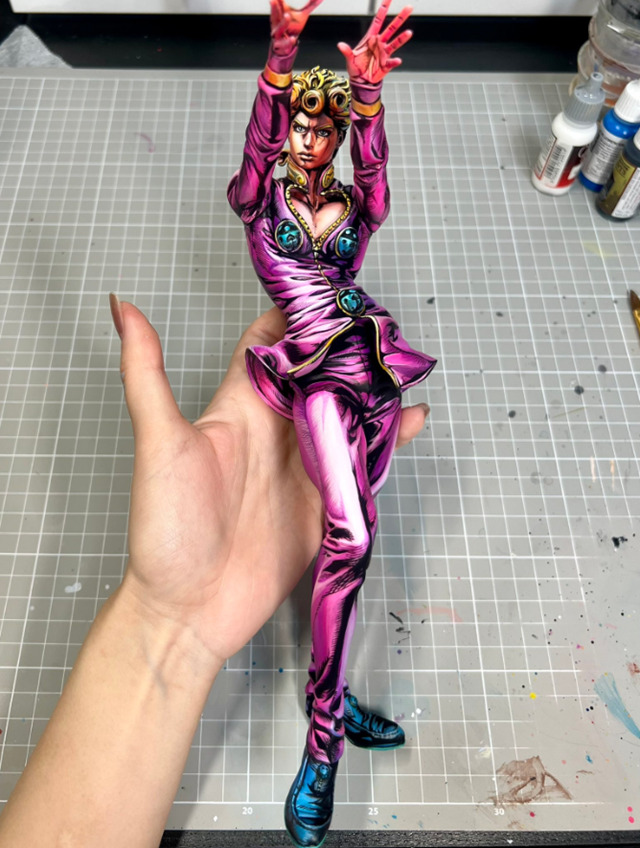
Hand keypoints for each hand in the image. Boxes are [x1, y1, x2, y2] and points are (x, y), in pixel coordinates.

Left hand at [109, 296, 428, 666]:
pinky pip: (362, 464)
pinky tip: (412, 424)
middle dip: (349, 348)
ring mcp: (304, 467)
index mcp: (240, 408)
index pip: (271, 344)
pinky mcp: (326, 503)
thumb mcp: (157, 445)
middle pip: (320, 375)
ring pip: (348, 414)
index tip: (327, 286)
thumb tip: (120, 306)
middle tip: (384, 323)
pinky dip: (389, 442)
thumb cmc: (165, 530)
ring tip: (404, 367)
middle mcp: (276, 431)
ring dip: (374, 391)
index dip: (297, 313)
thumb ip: (146, 374)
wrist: (188, 610)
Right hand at [270, 0, 324, 54]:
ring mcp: (277, 34)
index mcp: (280, 14)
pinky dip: (288, 42)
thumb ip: (310, 6)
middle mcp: (276, 23)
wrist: (285, 46)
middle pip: (275, 14)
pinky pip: (283, 44)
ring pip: (279, 28)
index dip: (276, 0)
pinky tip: (292, 39)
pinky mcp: (279, 45)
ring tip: (288, 15)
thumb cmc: (293, 28)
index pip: (278, 5)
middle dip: (274, 7)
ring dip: (283, 22)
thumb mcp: (302, 16)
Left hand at [337, 0, 412, 84]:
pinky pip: (392, 62)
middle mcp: (379, 43)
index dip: (383, 9)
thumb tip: (340, 45)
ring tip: (409, 33)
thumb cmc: (356, 67)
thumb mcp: (350, 59)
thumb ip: (346, 51)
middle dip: (400, 18)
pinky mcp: (386, 64)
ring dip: (402, 38)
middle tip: (409, 7)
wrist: (361, 81)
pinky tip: (398, 60)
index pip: (378, 20)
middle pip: (391, 28)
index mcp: (371, 38)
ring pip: (395, 43)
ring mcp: (384, 53)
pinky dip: (395, 61)